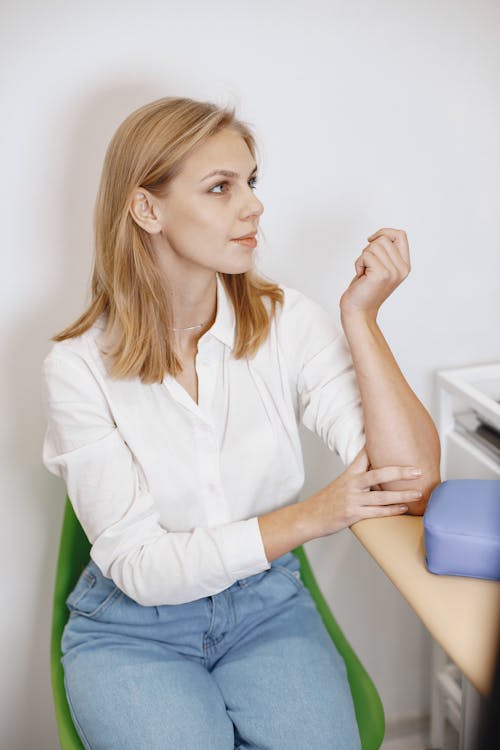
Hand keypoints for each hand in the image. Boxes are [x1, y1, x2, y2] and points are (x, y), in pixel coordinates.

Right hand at [306, 446, 422, 537]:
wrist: (310, 516)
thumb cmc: (327, 501)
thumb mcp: (341, 483)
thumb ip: (358, 475)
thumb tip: (376, 468)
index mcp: (349, 473)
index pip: (365, 455)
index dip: (379, 446)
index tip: (395, 437)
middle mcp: (351, 484)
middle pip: (378, 474)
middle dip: (400, 472)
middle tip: (417, 470)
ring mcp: (352, 499)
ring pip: (381, 496)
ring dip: (402, 494)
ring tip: (418, 492)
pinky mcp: (353, 514)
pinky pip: (376, 512)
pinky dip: (392, 510)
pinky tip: (404, 508)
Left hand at [339, 228, 410, 318]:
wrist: (358, 310)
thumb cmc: (365, 287)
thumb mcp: (380, 267)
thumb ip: (386, 252)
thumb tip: (380, 234)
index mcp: (405, 265)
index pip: (401, 235)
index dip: (385, 232)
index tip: (371, 240)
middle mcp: (402, 268)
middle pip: (384, 239)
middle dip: (369, 248)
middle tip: (366, 265)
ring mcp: (393, 272)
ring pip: (374, 246)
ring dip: (363, 257)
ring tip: (364, 271)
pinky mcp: (381, 275)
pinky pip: (366, 255)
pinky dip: (358, 264)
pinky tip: (361, 276)